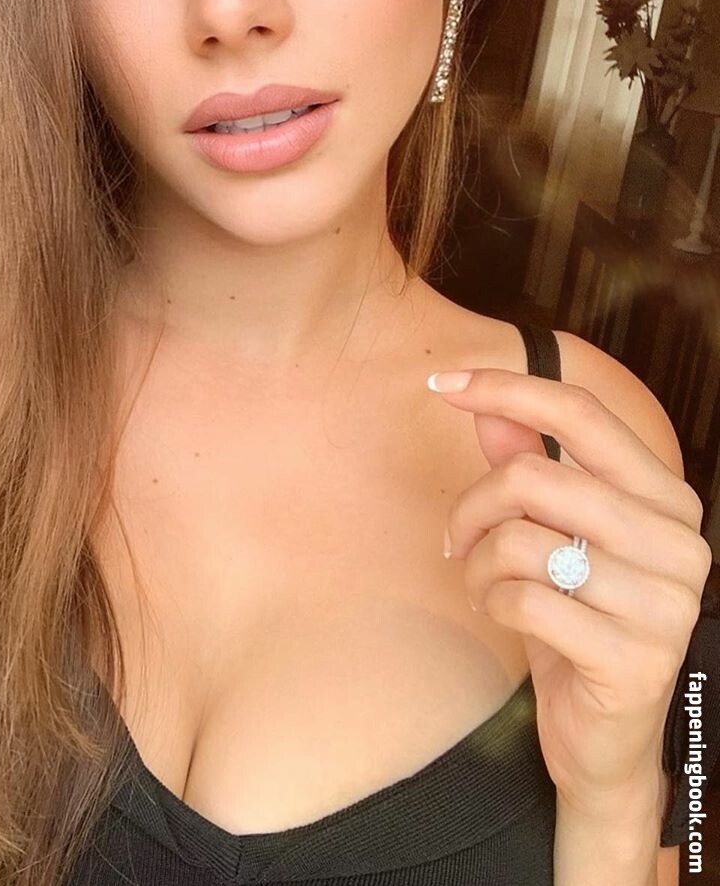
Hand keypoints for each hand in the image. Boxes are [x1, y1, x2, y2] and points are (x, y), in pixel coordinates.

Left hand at [429, 364, 709, 817]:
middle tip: (457, 539)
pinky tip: (501, 614)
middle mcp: (679, 542)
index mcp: (666, 496)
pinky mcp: (635, 659)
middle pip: (534, 476)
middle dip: (472, 506)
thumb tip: (484, 402)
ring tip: (483, 584)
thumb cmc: (576, 619)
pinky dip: (494, 602)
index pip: (582, 413)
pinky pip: (526, 600)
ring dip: (478, 563)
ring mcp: (666, 603)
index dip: (506, 388)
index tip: (441, 383)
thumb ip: (527, 462)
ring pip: (522, 539)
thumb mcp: (550, 532)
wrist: (606, 737)